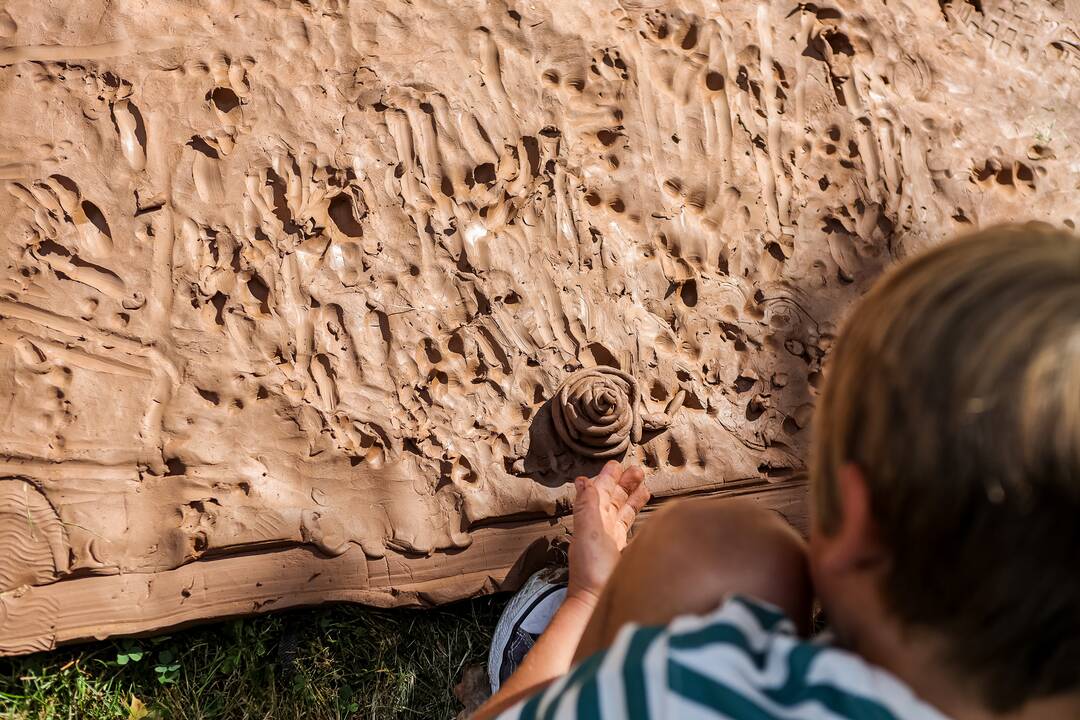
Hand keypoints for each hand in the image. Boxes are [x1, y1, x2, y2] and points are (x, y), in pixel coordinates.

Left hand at [567, 461, 649, 603]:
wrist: (596, 603)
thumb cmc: (591, 571)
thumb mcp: (588, 533)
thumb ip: (587, 506)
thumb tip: (583, 480)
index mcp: (592, 521)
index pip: (601, 493)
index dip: (608, 478)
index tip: (617, 465)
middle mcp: (601, 529)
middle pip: (613, 500)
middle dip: (624, 484)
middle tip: (637, 471)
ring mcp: (612, 542)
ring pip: (623, 513)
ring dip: (632, 498)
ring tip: (644, 486)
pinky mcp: (624, 554)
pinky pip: (630, 529)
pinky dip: (637, 518)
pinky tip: (645, 515)